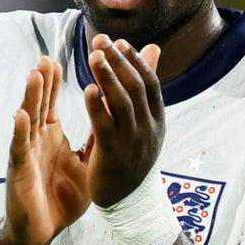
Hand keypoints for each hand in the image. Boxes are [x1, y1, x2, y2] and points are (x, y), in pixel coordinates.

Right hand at [5, 56, 92, 244]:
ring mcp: (26, 154)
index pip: (51, 103)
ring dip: (30, 97)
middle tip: (46, 58)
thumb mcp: (85, 163)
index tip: (59, 59)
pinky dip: (19, 132)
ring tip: (34, 74)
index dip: (54, 83)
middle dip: (43, 82)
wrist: (42, 231)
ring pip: (27, 121)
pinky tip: (20, 116)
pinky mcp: (19, 171)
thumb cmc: (61, 197)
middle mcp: (36, 140)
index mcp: (50, 137)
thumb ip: (95, 138)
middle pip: (38, 105)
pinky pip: (20, 149)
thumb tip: (110, 115)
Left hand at [83, 36, 163, 206]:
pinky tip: (87, 90)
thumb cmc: (133, 158)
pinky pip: (106, 126)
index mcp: (157, 119)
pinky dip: (97, 107)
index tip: (118, 41)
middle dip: (118, 61)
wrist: (130, 203)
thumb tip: (152, 48)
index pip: (150, 82)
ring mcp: (133, 142)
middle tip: (100, 41)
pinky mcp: (114, 155)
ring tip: (94, 56)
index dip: (134, 60)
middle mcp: (149, 128)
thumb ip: (143, 86)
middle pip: (136, 87)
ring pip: (122, 102)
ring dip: (108, 77)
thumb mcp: (144, 122)